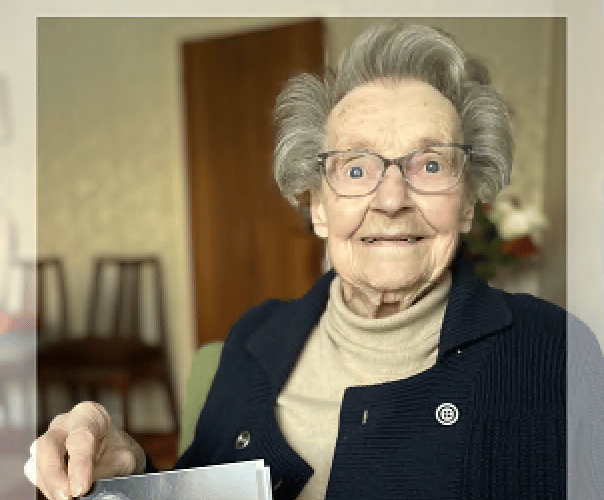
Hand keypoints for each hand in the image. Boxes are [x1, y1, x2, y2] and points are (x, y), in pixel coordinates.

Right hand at [24, 401, 145, 499]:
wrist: (115, 455)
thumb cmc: (119, 451)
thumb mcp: (123, 459)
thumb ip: (106, 470)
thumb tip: (83, 486)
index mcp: (89, 415)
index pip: (80, 438)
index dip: (79, 465)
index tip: (81, 488)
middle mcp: (64, 423)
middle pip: (47, 445)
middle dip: (54, 475)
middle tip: (67, 497)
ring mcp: (48, 440)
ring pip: (36, 461)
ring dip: (49, 484)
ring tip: (68, 497)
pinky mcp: (38, 458)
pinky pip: (33, 473)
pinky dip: (47, 487)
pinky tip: (62, 493)